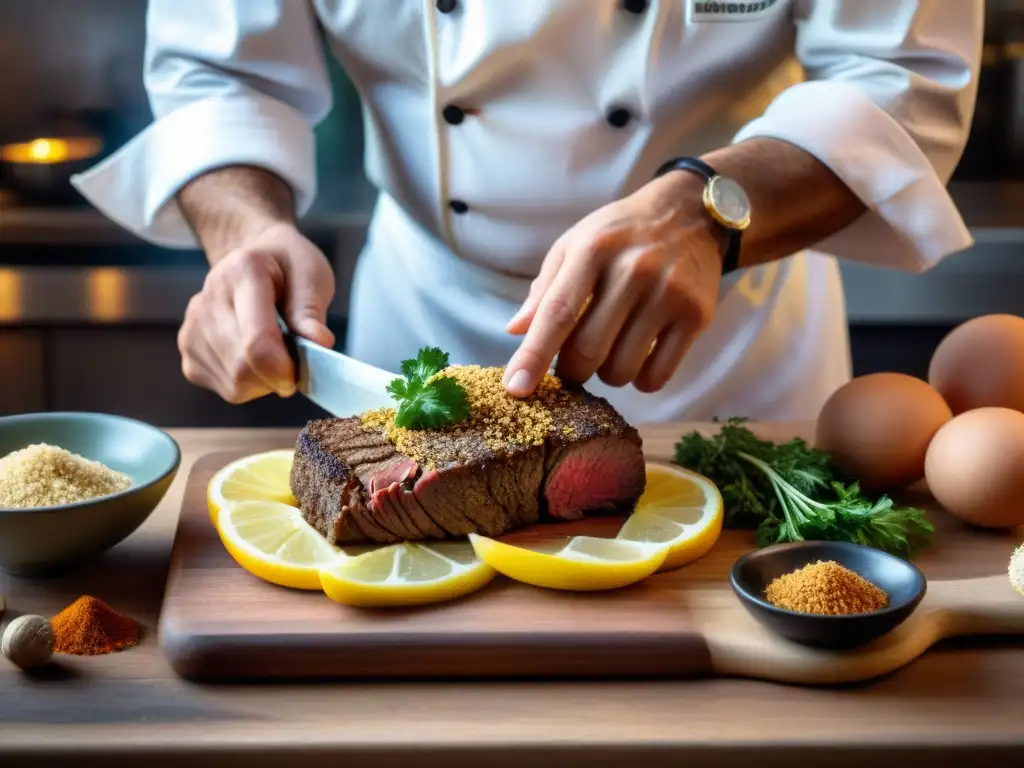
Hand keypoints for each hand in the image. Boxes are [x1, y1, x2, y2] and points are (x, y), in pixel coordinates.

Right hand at [178, 223, 335, 402]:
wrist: (250, 258)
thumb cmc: (286, 268)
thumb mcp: (311, 275)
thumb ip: (311, 311)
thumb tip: (319, 344)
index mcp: (242, 273)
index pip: (256, 341)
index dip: (283, 368)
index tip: (301, 373)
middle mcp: (206, 301)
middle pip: (242, 369)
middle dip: (276, 376)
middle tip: (294, 358)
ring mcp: (191, 329)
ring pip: (234, 385)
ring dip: (264, 381)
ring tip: (274, 351)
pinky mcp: (188, 354)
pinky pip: (226, 389)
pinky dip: (249, 384)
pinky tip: (254, 357)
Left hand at [504, 172, 722, 395]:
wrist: (690, 214)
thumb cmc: (620, 234)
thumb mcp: (575, 244)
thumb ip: (545, 288)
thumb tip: (516, 331)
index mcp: (593, 250)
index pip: (558, 312)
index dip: (534, 355)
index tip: (515, 389)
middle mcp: (634, 270)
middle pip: (588, 350)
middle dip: (571, 370)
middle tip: (574, 361)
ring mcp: (669, 294)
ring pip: (621, 370)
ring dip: (607, 373)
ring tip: (612, 348)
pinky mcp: (696, 315)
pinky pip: (657, 376)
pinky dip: (641, 380)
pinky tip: (640, 356)